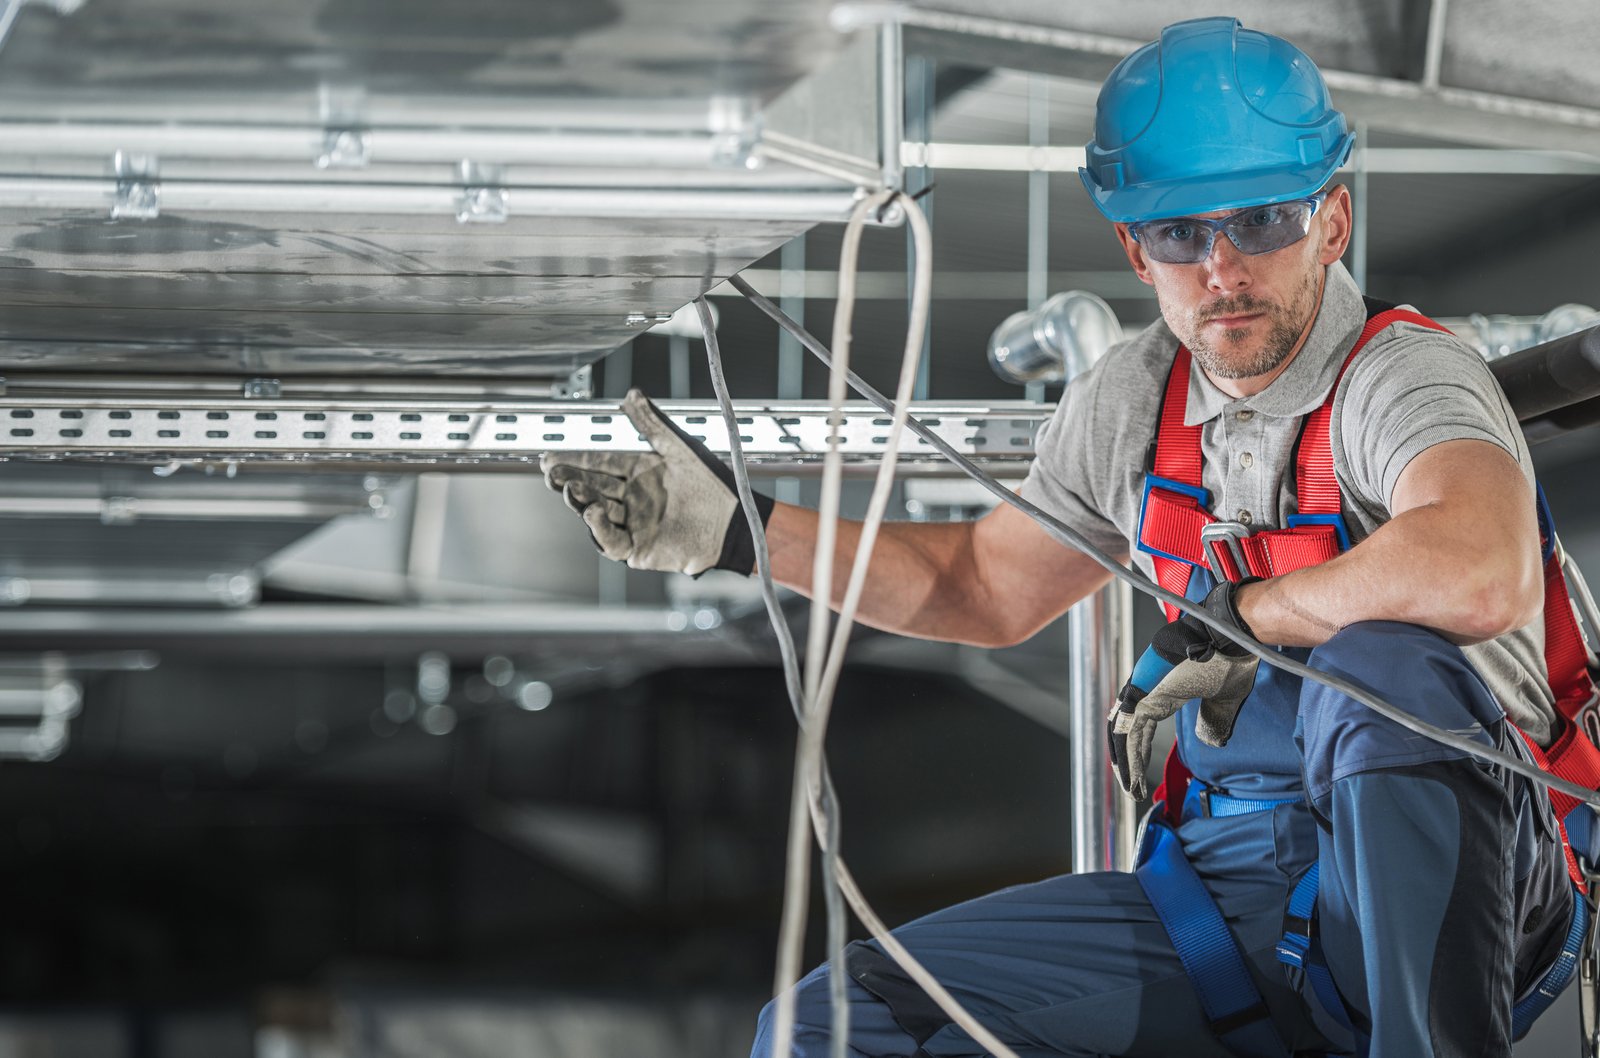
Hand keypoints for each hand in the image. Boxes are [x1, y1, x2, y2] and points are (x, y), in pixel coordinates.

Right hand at [540, 389, 773, 575]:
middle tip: (551, 472)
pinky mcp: (638, 547)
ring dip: (580, 500)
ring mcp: (634, 523)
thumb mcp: (679, 448)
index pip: (600, 463)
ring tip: (569, 489)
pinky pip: (611, 539)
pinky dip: (599, 528)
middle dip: (569, 479)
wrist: (733, 522)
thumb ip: (652, 424)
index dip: (576, 459)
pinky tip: (592, 512)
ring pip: (596, 511)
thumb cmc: (713, 485)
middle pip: (592, 487)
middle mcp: (633, 498)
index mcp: (640, 473)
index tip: (552, 455)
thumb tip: (631, 395)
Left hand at [1107, 580, 1260, 799]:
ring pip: (1123, 733)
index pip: (1142, 727)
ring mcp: (1141, 688)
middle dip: (1127, 762)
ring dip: (1125, 763)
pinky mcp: (1142, 690)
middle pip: (1127, 732)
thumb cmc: (1229, 658)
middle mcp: (1145, 689)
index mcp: (1162, 692)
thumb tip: (1212, 741)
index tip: (1139, 774)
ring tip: (1129, 788)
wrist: (1226, 633)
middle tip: (1130, 788)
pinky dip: (1128, 753)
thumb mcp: (1224, 699)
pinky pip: (1128, 728)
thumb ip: (1214, 720)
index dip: (1140, 751)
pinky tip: (1129, 773)